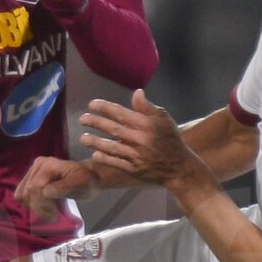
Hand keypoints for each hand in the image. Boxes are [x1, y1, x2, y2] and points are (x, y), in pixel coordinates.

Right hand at [15, 156, 108, 216]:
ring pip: (21, 194)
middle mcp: (37, 165)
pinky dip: (30, 204)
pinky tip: (42, 209)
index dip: (42, 204)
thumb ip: (64, 187)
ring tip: (48, 213)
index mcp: (48, 165)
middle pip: (27, 191)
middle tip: (53, 217)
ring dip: (33, 207)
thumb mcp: (80, 183)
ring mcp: (33, 172)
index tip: (54, 215)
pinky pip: (22, 194)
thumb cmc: (86, 180)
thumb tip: (46, 193)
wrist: (88, 177)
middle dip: (39, 207)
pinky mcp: (31, 179)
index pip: (36, 187)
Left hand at [78, 89, 199, 191]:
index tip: (92, 105)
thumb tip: (136, 92)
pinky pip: (116, 163)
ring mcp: (136, 155)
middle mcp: (140, 139)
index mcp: (146, 124)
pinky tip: (95, 154)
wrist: (178, 167)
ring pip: (112, 147)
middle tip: (82, 119)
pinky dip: (105, 158)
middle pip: (113, 129)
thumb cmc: (170, 139)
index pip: (121, 113)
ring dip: (95, 142)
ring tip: (83, 138)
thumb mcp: (164, 119)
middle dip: (96, 123)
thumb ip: (147, 107)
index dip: (105, 108)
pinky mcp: (134, 169)